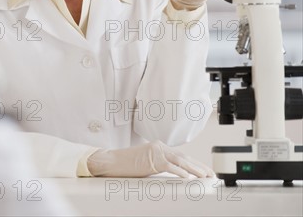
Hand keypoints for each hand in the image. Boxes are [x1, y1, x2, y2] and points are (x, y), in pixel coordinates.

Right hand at [87, 140, 214, 177]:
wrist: (112, 161)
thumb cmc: (126, 164)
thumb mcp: (147, 163)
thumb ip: (160, 165)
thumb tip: (175, 173)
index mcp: (159, 147)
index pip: (181, 156)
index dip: (195, 164)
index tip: (205, 171)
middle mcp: (160, 146)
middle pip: (184, 157)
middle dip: (199, 167)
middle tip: (211, 175)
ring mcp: (156, 151)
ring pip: (180, 161)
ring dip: (194, 169)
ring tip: (205, 176)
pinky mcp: (152, 159)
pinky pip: (169, 166)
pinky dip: (180, 171)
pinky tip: (188, 177)